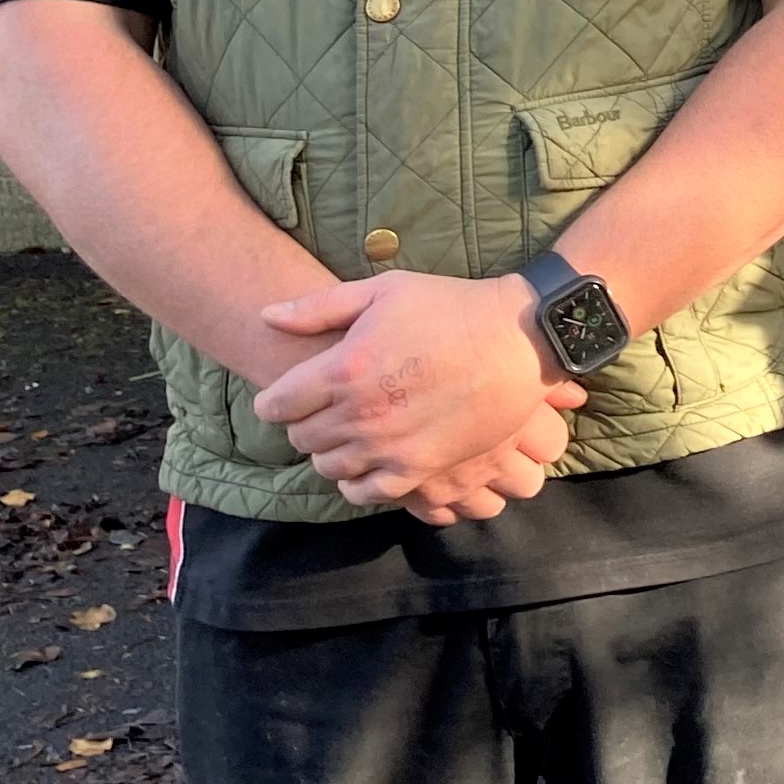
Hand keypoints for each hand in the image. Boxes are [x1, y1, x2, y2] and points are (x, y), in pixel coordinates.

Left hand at [255, 270, 587, 512]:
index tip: (288, 395)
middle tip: (324, 410)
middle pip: (302, 438)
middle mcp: (359, 413)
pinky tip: (369, 462)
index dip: (276, 399)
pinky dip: (359, 482)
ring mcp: (389, 446)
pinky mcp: (420, 469)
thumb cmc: (450, 307)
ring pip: (330, 467)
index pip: (277, 403)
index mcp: (343, 368)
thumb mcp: (383, 291)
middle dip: (305, 423)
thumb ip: (318, 307)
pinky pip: (367, 493)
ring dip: (331, 452)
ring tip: (349, 434)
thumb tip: (266, 316)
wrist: (517, 339)